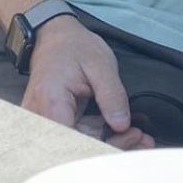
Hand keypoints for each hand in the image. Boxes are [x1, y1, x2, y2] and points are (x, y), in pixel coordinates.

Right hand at [21, 16, 153, 149]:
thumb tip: (122, 124)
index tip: (130, 139)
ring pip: (78, 143)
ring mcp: (44, 120)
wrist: (55, 37)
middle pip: (76, 145)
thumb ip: (112, 96)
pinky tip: (122, 131)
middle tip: (141, 138)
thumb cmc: (74, 47)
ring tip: (138, 135)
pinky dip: (100, 134)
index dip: (102, 146)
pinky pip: (76, 134)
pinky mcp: (53, 120)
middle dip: (112, 145)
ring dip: (109, 141)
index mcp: (51, 100)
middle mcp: (41, 115)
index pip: (73, 139)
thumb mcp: (101, 65)